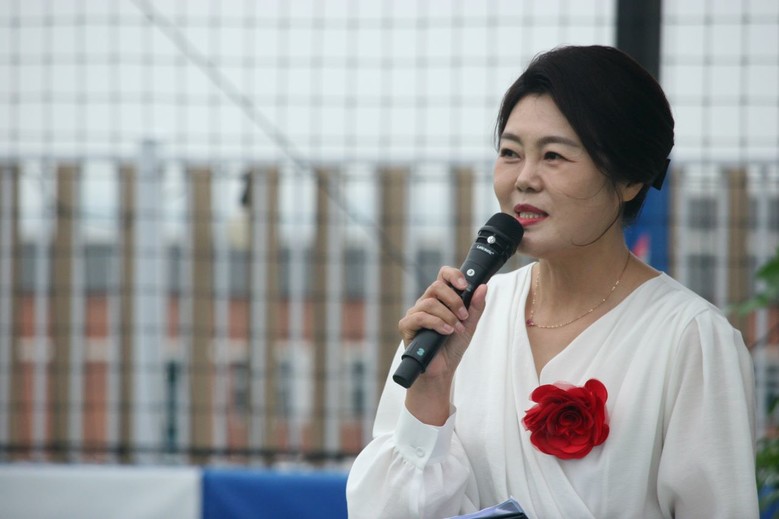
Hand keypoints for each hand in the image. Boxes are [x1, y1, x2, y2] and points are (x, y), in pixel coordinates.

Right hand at [398, 266, 488, 423]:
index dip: (453, 275)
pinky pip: (419, 317)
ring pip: (429, 302)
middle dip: (454, 300)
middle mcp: (426, 303)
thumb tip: (483, 287)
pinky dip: (436, 323)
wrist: (442, 371)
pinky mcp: (406, 326)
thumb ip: (475, 307)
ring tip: (455, 329)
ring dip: (447, 315)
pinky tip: (445, 331)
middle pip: (436, 286)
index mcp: (440, 299)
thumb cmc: (452, 347)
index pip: (443, 276)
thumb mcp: (469, 326)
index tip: (465, 285)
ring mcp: (415, 313)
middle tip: (463, 316)